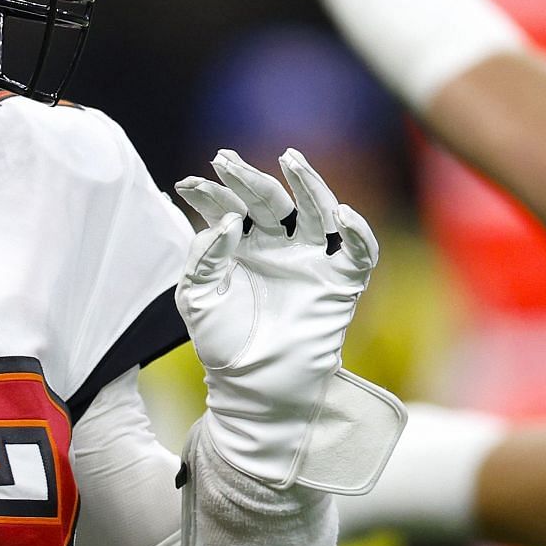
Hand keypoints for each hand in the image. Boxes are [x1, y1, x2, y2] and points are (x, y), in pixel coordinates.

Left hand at [176, 149, 398, 489]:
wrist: (254, 386)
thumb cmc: (221, 341)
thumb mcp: (197, 297)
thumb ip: (206, 257)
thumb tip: (227, 222)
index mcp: (241, 244)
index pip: (227, 208)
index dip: (209, 194)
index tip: (187, 183)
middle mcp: (276, 244)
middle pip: (270, 200)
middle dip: (249, 178)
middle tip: (227, 160)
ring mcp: (309, 260)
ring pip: (316, 212)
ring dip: (308, 184)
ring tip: (291, 161)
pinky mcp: (339, 282)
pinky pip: (357, 252)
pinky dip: (357, 233)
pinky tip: (343, 216)